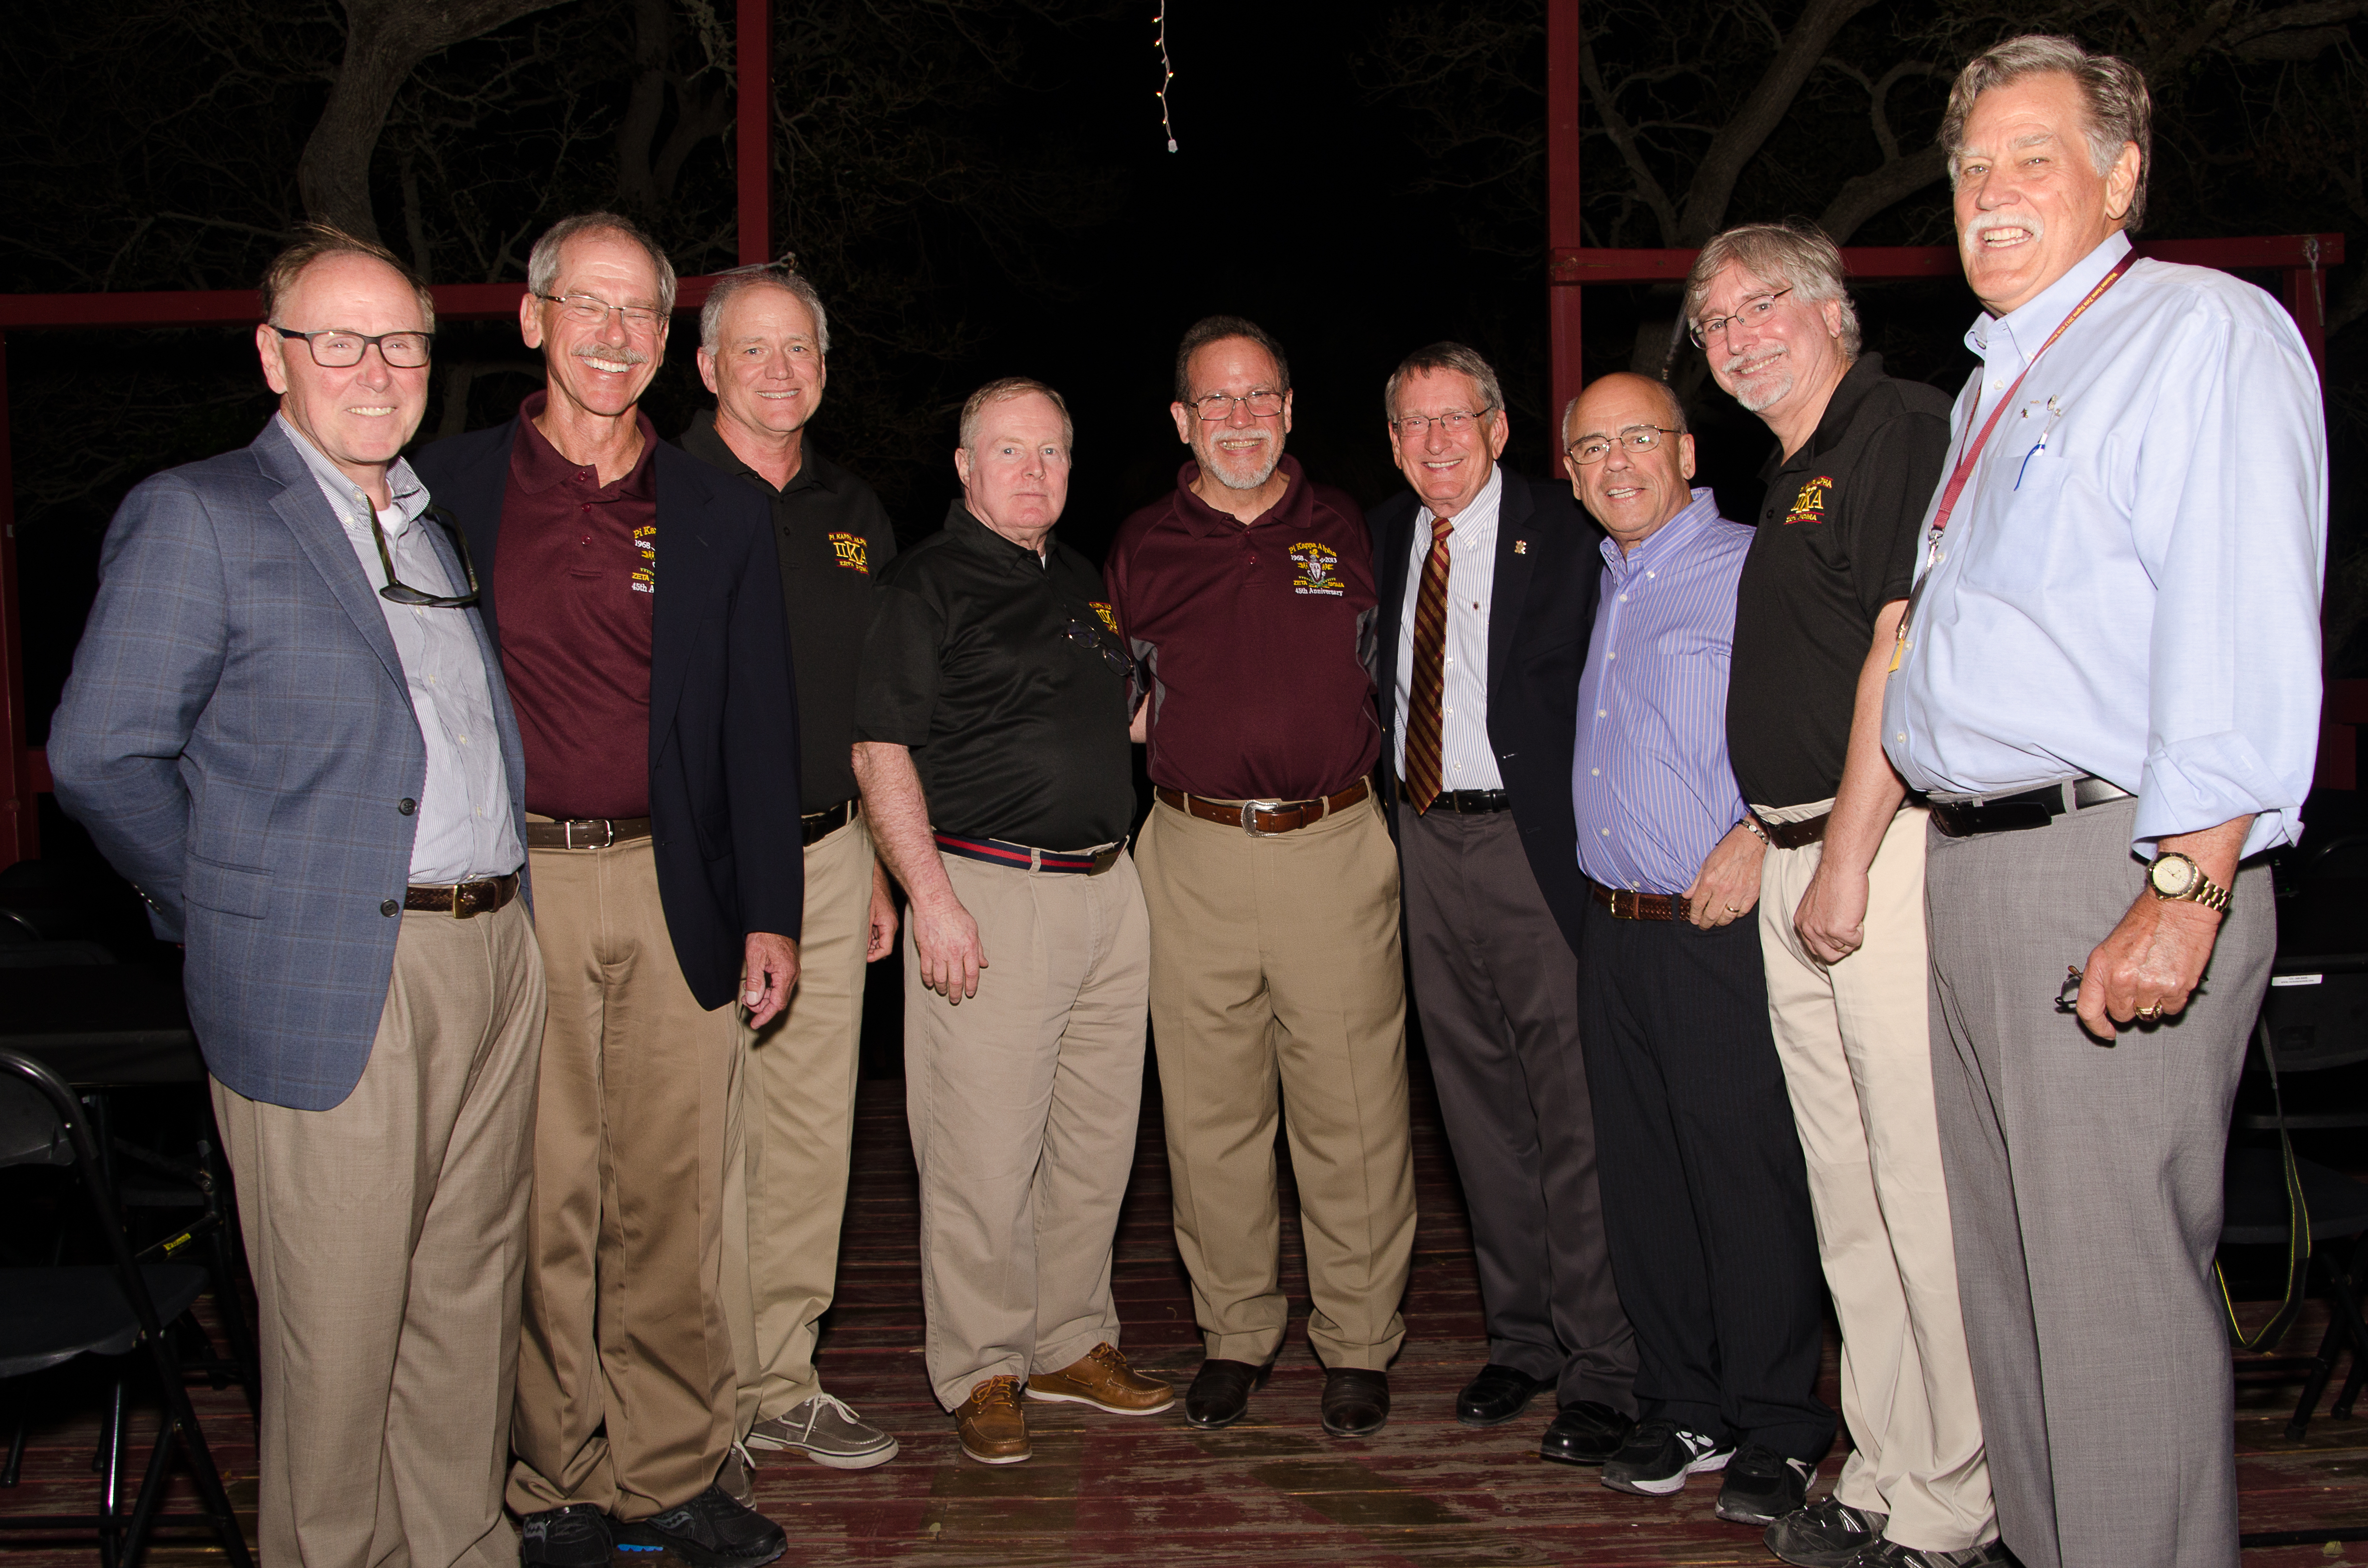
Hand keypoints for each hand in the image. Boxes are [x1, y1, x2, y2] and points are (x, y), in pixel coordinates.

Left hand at [740, 932, 799, 1026]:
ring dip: (762, 997)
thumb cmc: (765, 935)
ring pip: (777, 993)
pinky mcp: (787, 967)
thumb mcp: (755, 957)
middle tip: (745, 1002)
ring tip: (747, 993)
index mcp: (786, 973)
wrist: (773, 918)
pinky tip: (755, 985)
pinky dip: (766, 989)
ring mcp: (790, 970)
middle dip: (761, 1006)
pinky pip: (778, 984)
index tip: (754, 1024)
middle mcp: (791, 974)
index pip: (777, 1003)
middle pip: (778, 1000)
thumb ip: (755, 981)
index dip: (765, 1015)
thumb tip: (753, 1001)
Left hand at [866, 868, 898, 961]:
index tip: (864, 958)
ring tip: (858, 943)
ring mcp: (889, 923)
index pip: (886, 949)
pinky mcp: (884, 920)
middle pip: (884, 947)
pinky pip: (880, 934)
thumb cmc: (872, 893)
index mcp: (889, 925)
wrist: (875, 879)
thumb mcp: (866, 916)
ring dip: (871, 945)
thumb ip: (865, 934)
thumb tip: (863, 950)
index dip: (875, 957)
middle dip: (872, 952)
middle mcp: (891, 925)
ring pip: (881, 941)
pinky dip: (871, 937)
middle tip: (859, 952)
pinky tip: (862, 935)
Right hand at [910, 891, 985, 1001]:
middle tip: (956, 999)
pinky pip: (926, 971)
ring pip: (940, 979)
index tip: (970, 993)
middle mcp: (954, 952)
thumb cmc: (955, 913)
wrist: (934, 903)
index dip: (971, 986)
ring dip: (942, 989)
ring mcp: (938, 953)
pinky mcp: (925, 951)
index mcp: (968, 947)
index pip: (972, 973)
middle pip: (956, 980)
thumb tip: (984, 964)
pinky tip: (930, 984)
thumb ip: (978, 948)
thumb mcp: (973, 929)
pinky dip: (928, 980)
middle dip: (956, 993)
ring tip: (943, 993)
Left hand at [1682, 824, 1765, 930]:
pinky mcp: (1752, 895)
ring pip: (1727, 918)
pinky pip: (1742, 913)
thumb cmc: (1728, 849)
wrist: (1752, 842)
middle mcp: (1723, 889)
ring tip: (1716, 922)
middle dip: (1705, 923)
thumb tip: (1687, 896)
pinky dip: (1735, 915)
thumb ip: (1696, 882)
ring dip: (1719, 922)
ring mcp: (1739, 893)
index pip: (1698, 905)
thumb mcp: (1707, 862)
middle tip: (1703, 925)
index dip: (1694, 915)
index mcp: (1709, 880)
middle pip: (1711, 915)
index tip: (1694, 920)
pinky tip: (1731, 913)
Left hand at [1793, 858, 1869, 963]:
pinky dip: (1860, 932)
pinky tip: (1856, 915)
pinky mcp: (1839, 931)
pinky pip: (1855, 942)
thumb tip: (1828, 936)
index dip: (1830, 946)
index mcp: (1802, 923)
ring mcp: (1823, 932)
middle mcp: (1808, 930)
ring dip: (1853, 935)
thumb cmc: (1833, 881)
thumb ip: (1817, 920)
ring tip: (1852, 915)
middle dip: (1842, 948)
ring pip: (1844, 948)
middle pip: (1828, 955)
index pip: (1814, 949)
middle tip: (1850, 932)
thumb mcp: (1816, 904)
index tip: (1839, 938)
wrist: (1841, 868)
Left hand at [2076, 891, 2222, 1037]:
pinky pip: (2171, 1009)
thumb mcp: (2111, 945)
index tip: (2107, 1032)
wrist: (2178, 905)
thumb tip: (2105, 1003)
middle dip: (2129, 1005)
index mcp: (2101, 966)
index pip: (2089, 1009)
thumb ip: (2105, 975)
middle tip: (2140, 982)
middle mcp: (2122, 979)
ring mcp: (2150, 985)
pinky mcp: (2177, 988)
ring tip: (2158, 975)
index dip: (2097, 1026)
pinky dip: (2172, 1000)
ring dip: (2152, 1002)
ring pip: (2147, 1014)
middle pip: (2122, 1014)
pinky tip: (2173, 977)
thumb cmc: (2147, 921)